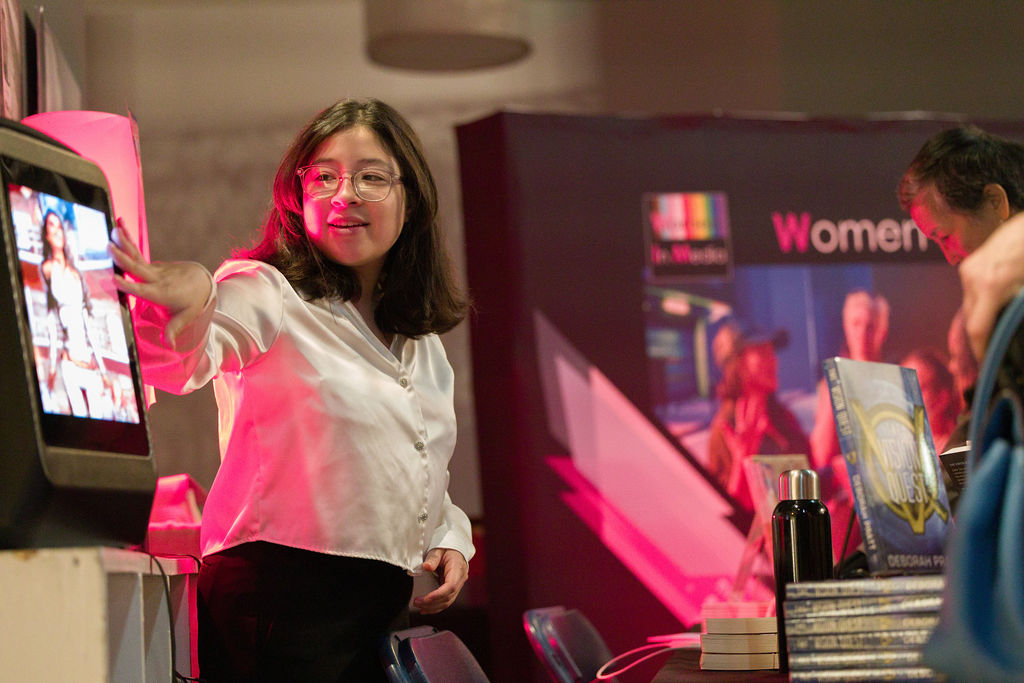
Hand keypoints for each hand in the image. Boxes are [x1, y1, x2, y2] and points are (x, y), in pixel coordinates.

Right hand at [109, 226, 211, 344]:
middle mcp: (156, 279)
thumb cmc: (191, 302)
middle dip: (123, 258)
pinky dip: (128, 239)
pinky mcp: (152, 263)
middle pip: (137, 268)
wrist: (201, 282)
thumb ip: (173, 330)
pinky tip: (119, 227)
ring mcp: (155, 269)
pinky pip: (137, 252)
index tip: (115, 278)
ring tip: (115, 226)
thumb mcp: (185, 317)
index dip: (129, 285)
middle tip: (109, 247)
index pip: (142, 289)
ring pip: (137, 255)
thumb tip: (170, 346)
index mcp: (160, 293)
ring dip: (126, 240)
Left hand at [412, 548, 467, 614]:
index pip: (450, 586)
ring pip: (447, 601)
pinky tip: (426, 609)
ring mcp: (458, 585)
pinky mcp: (453, 589)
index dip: (438, 595)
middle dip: (432, 603)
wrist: (454, 549)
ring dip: (433, 607)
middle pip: (448, 597)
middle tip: (416, 602)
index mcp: (458, 568)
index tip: (426, 599)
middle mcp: (460, 579)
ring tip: (419, 607)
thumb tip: (426, 567)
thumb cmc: (446, 548)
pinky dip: (436, 607)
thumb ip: (433, 558)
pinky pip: (446, 600)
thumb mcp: (438, 550)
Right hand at [960, 213, 1023, 359]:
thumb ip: (1017, 311)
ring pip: (969, 305)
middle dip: (980, 336)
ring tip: (996, 325)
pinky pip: (971, 292)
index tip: (985, 364)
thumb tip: (1011, 330)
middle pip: (969, 318)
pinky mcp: (970, 264)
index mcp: (991, 286)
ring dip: (980, 317)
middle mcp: (973, 278)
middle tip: (991, 350)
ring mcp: (968, 269)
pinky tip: (995, 303)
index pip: (977, 329)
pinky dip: (981, 302)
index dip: (980, 350)